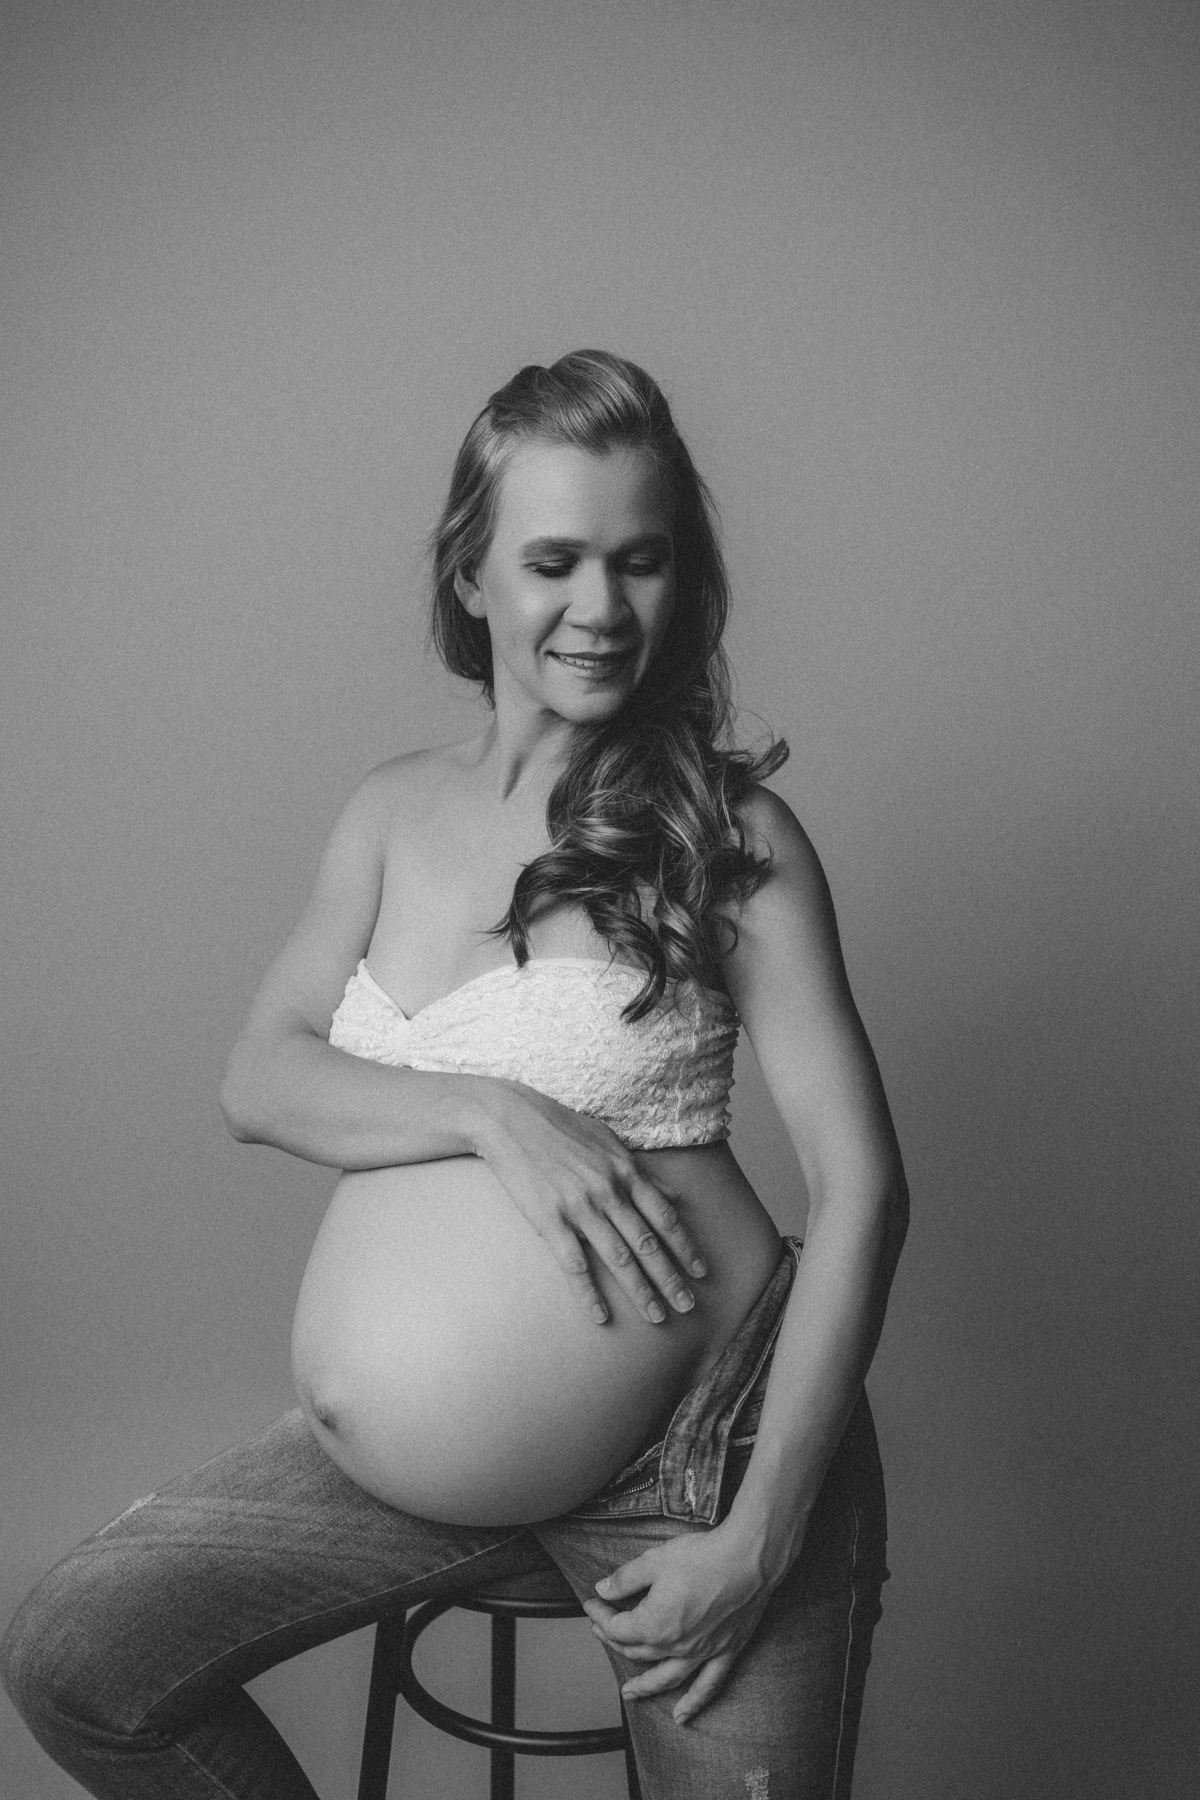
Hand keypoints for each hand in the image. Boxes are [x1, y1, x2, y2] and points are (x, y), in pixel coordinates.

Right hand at [472, 1080, 707, 1324]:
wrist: (510, 1120)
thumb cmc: (561, 1127)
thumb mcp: (609, 1142)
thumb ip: (643, 1172)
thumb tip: (675, 1195)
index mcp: (625, 1172)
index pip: (664, 1217)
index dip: (685, 1247)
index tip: (701, 1271)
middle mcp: (608, 1191)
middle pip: (647, 1243)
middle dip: (670, 1278)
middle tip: (688, 1306)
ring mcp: (579, 1207)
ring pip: (618, 1258)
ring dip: (640, 1291)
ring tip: (657, 1317)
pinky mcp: (550, 1220)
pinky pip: (575, 1264)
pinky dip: (589, 1293)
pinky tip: (601, 1316)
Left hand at [580, 1526, 778, 1723]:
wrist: (749, 1560)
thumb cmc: (702, 1557)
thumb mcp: (654, 1560)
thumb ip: (625, 1579)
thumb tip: (603, 1589)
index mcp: (654, 1624)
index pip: (617, 1627)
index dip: (600, 1615)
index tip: (592, 1603)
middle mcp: (675, 1645)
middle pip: (637, 1651)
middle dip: (614, 1640)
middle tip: (601, 1631)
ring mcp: (701, 1653)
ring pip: (666, 1677)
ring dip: (645, 1686)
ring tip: (629, 1694)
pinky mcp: (726, 1651)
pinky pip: (708, 1685)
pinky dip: (694, 1703)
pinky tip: (683, 1716)